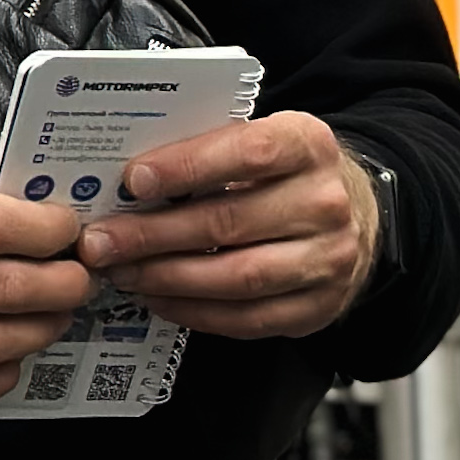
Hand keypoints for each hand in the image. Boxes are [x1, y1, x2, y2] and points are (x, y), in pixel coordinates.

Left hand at [79, 111, 376, 341]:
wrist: (356, 217)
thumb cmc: (289, 176)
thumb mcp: (265, 141)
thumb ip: (210, 152)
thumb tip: (131, 179)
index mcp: (309, 146)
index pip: (249, 153)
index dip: (187, 167)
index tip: (134, 180)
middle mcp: (325, 203)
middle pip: (230, 222)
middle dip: (154, 235)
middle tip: (103, 242)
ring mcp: (328, 260)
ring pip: (236, 277)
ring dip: (168, 278)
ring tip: (124, 273)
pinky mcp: (318, 307)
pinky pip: (247, 318)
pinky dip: (194, 311)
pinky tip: (158, 298)